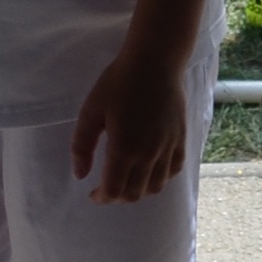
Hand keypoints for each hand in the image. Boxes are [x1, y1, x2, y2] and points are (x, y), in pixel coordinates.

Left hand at [69, 40, 186, 203]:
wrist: (155, 63)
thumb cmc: (118, 83)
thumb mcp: (90, 111)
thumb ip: (82, 146)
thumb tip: (80, 175)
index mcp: (124, 149)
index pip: (114, 190)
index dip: (102, 197)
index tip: (93, 193)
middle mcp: (149, 155)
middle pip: (135, 193)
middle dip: (118, 197)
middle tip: (107, 189)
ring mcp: (168, 148)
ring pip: (156, 186)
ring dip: (139, 191)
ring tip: (127, 182)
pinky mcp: (181, 140)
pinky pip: (174, 170)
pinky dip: (161, 179)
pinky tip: (150, 171)